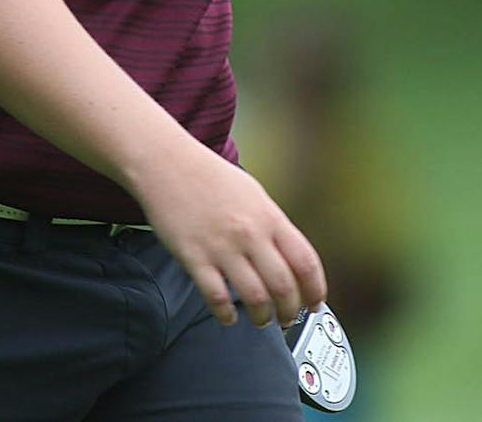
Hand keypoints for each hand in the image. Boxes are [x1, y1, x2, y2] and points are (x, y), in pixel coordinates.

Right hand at [132, 140, 326, 327]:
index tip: (314, 303)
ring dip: (262, 317)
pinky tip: (227, 316)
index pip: (305, 262)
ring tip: (261, 320)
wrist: (166, 162)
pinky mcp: (194, 257)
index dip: (315, 289)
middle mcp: (250, 233)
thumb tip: (288, 257)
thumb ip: (272, 225)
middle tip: (288, 318)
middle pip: (284, 286)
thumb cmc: (208, 176)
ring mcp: (222, 247)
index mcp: (269, 217)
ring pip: (255, 298)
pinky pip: (216, 297)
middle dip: (290, 311)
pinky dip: (226, 314)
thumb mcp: (253, 194)